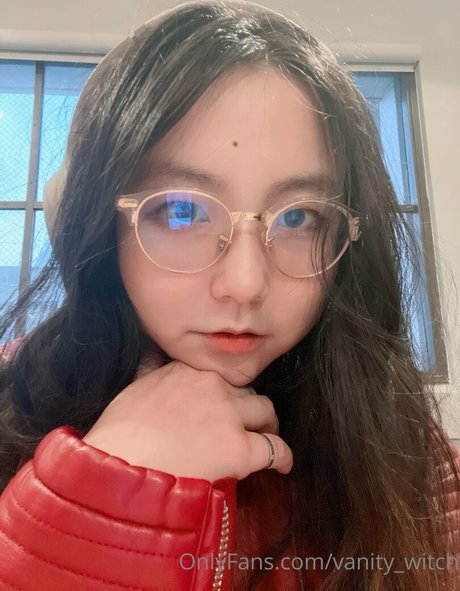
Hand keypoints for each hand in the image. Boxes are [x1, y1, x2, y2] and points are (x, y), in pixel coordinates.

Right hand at [82, 359, 292, 480]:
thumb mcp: (134, 387)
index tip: (224, 404)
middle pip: (245, 389)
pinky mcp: (239, 447)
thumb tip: (152, 355)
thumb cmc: (120, 433)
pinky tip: (283, 465)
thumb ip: (151, 369)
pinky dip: (282, 456)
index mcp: (188, 370)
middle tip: (247, 422)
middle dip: (248, 406)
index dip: (225, 392)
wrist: (120, 465)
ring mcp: (229, 415)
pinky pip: (274, 449)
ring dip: (267, 424)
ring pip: (265, 410)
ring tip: (266, 436)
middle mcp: (213, 385)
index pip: (219, 376)